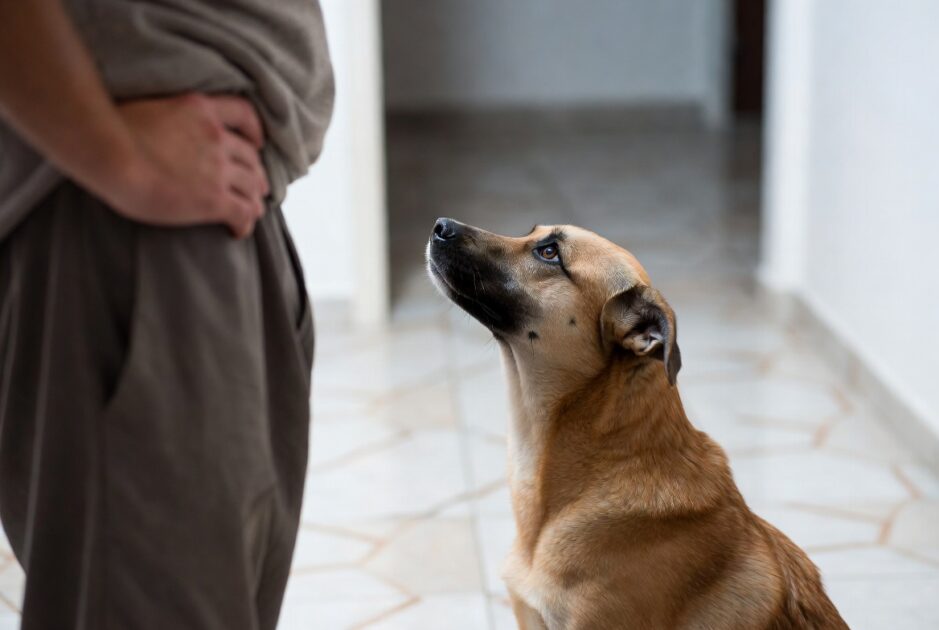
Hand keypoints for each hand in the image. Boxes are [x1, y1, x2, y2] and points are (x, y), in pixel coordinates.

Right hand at [109, 93, 269, 237]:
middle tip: (255, 187)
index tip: (257, 143)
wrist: (109, 153)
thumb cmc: (108, 131)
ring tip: (252, 212)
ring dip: (254, 200)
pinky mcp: (213, 199)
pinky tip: (237, 232)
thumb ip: (165, 117)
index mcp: (199, 109)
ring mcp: (218, 168)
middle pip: (250, 157)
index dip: (255, 131)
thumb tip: (156, 129)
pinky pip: (242, 213)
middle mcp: (215, 136)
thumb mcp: (146, 107)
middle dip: (256, 173)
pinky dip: (245, 223)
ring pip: (251, 186)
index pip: (243, 113)